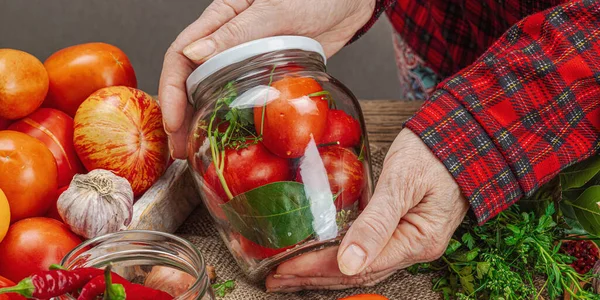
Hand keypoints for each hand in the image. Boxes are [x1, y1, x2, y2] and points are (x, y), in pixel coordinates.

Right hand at [159, 0, 375, 157]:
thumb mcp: (274, 8)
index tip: (173, 121)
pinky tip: (231, 137)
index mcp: (221, 17)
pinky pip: (245, 96)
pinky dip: (234, 116)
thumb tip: (194, 54)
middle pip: (194, 80)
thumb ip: (236, 31)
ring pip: (216, 92)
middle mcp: (229, 40)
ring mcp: (249, 58)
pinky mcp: (269, 72)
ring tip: (200, 149)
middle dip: (183, 114)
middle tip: (182, 148)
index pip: (182, 55)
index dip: (172, 90)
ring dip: (205, 120)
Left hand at [265, 128, 469, 291]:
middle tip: (276, 279)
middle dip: (313, 278)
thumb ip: (376, 223)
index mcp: (417, 241)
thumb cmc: (434, 152)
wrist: (461, 136)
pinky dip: (339, 258)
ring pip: (361, 267)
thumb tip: (347, 263)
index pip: (358, 266)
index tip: (284, 268)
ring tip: (290, 275)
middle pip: (357, 274)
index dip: (317, 268)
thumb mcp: (402, 182)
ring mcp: (410, 241)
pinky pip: (368, 253)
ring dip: (323, 272)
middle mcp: (414, 248)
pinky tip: (320, 258)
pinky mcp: (403, 230)